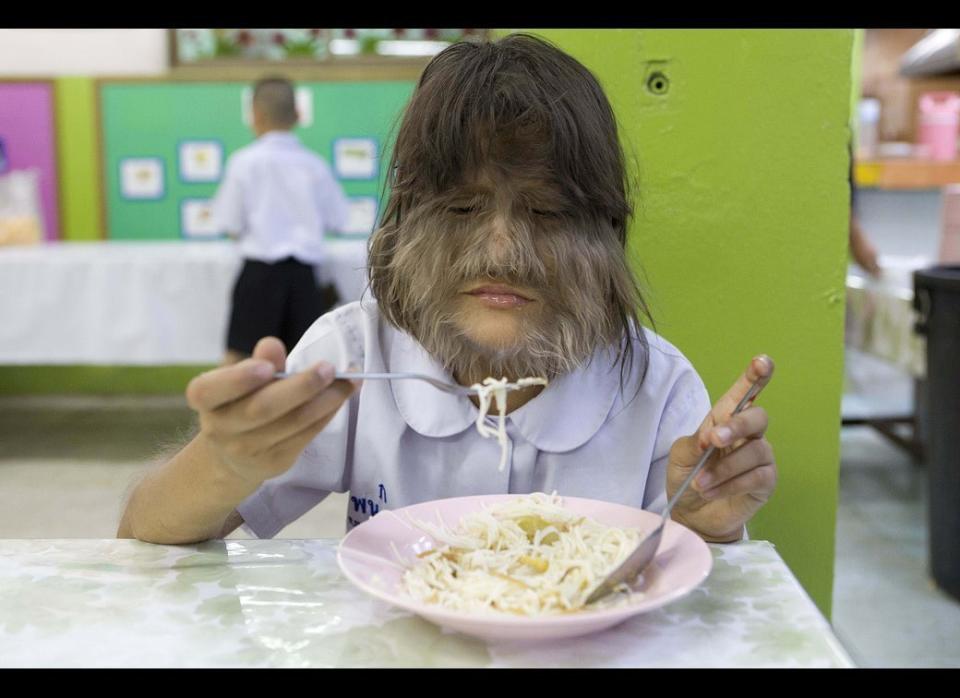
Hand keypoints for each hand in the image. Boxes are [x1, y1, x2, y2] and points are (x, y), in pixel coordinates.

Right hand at [186, 337, 357, 486]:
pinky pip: (307, 434)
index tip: (266, 368)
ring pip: (294, 422)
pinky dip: (328, 412)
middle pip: (263, 408)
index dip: (238, 379)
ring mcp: (248, 450)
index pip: (210, 390)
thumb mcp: (240, 379)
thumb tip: (272, 345)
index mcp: (205, 400)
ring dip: (327, 399)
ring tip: (350, 379)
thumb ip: (258, 362)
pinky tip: (343, 394)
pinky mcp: (276, 462)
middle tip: (328, 367)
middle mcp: (221, 428)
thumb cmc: (238, 403)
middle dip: (300, 387)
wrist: (231, 457)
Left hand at [667, 356, 775, 542]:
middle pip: (757, 418)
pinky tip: (711, 491)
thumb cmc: (687, 477)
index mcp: (726, 420)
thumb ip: (696, 441)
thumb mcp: (681, 455)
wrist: (691, 514)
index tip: (762, 362)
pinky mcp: (766, 482)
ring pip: (754, 452)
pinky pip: (755, 477)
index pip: (745, 394)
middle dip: (737, 426)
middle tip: (713, 440)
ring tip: (700, 483)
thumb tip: (712, 436)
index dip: (755, 376)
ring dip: (723, 469)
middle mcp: (749, 435)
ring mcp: (761, 458)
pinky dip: (729, 484)